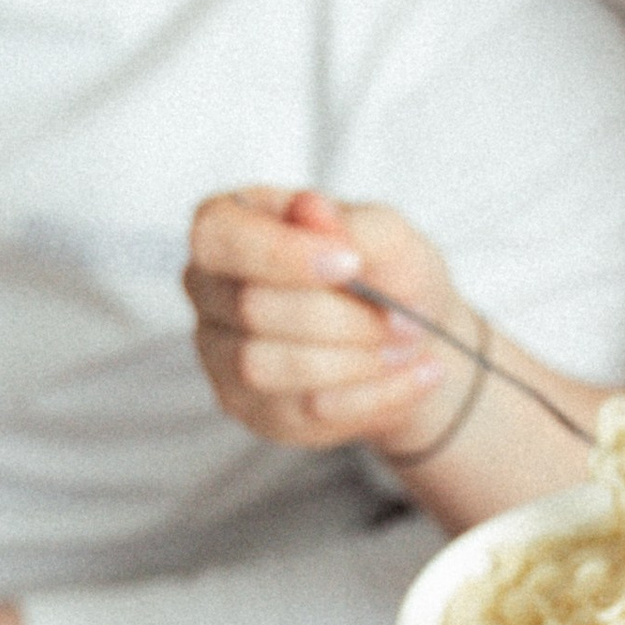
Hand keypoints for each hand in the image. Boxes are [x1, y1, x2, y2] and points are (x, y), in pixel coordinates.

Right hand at [184, 186, 472, 455]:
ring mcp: (219, 355)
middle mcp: (208, 290)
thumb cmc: (384, 270)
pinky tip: (416, 378)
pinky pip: (301, 414)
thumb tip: (310, 210)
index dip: (281, 254)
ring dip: (352, 362)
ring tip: (407, 347)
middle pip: (251, 309)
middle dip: (340, 318)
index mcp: (227, 225)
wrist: (408, 337)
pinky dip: (371, 397)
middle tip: (404, 319)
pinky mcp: (250, 409)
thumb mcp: (385, 233)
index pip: (219, 237)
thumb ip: (350, 223)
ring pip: (264, 369)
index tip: (351, 264)